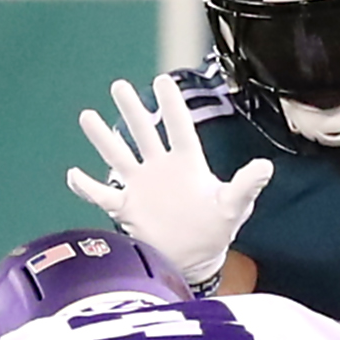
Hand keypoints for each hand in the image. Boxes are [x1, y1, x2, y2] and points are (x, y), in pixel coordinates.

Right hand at [67, 73, 274, 288]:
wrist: (193, 258)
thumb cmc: (215, 228)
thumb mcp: (233, 206)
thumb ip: (246, 185)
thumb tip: (265, 167)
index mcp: (186, 162)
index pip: (178, 127)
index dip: (170, 105)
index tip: (161, 81)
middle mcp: (160, 168)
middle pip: (142, 133)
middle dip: (131, 109)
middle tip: (118, 86)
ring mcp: (141, 186)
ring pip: (117, 156)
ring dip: (102, 138)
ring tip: (86, 116)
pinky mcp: (127, 207)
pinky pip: (102, 194)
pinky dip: (86, 186)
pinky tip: (74, 174)